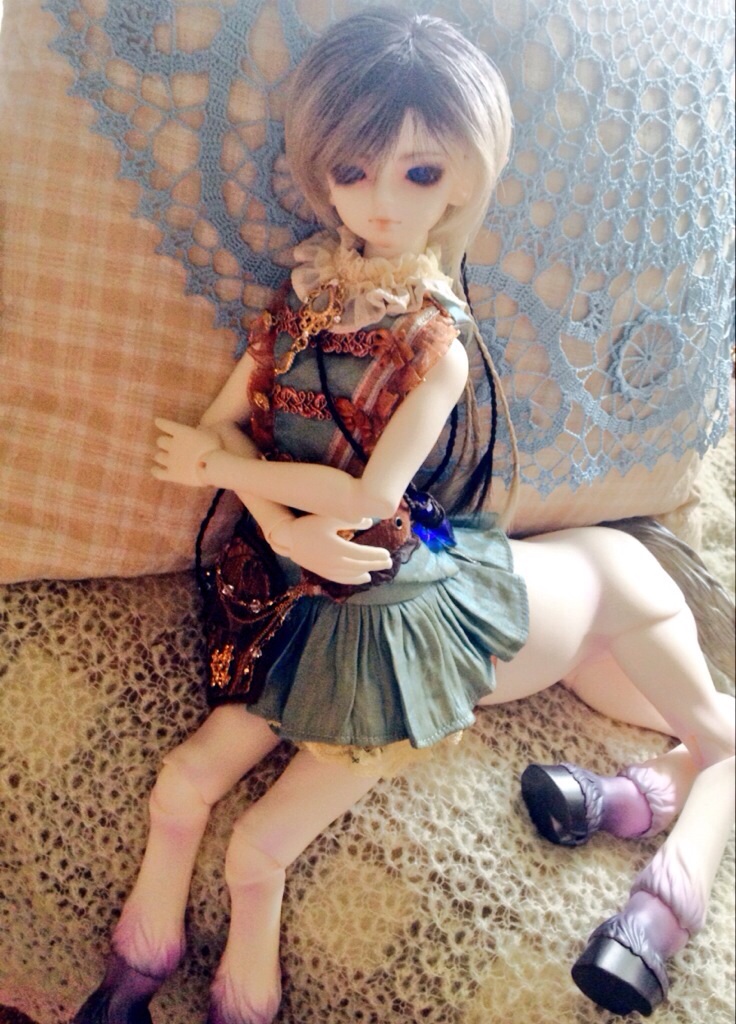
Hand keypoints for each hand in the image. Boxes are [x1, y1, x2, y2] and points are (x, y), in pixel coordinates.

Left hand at [151, 417, 221, 487]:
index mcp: (181, 432)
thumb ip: (202, 430)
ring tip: (164, 458)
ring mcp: (171, 460)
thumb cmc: (215, 447)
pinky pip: (158, 473)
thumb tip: (199, 428)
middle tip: (167, 445)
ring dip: (161, 456)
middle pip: (160, 441)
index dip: (161, 423)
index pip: (165, 424)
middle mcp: (172, 445)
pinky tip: (156, 470)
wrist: (213, 466)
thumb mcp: (211, 433)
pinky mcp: (172, 474)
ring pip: (158, 456)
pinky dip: (156, 471)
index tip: (157, 422)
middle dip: (163, 443)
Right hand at [270, 515, 392, 584]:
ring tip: (377, 571)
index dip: (376, 555)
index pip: (362, 554)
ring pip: (352, 574)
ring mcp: (328, 570)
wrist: (288, 539)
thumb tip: (369, 522)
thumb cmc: (309, 525)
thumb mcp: (329, 517)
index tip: (387, 554)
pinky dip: (354, 579)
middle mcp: (335, 562)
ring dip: (366, 572)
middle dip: (375, 564)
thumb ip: (350, 520)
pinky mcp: (323, 572)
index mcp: (338, 548)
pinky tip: (363, 578)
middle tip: (389, 563)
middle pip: (360, 566)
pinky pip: (342, 579)